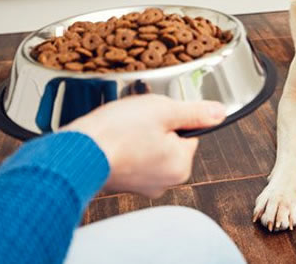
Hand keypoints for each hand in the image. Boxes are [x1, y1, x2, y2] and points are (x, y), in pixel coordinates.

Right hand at [63, 94, 224, 196]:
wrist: (77, 150)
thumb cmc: (116, 132)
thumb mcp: (163, 110)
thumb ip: (195, 113)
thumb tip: (219, 113)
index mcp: (180, 166)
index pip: (188, 133)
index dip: (171, 118)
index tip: (154, 115)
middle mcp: (164, 182)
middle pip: (169, 142)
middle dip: (155, 128)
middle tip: (136, 121)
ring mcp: (142, 185)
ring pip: (150, 149)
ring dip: (138, 137)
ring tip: (122, 129)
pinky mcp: (123, 183)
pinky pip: (132, 158)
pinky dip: (124, 148)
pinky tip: (113, 139)